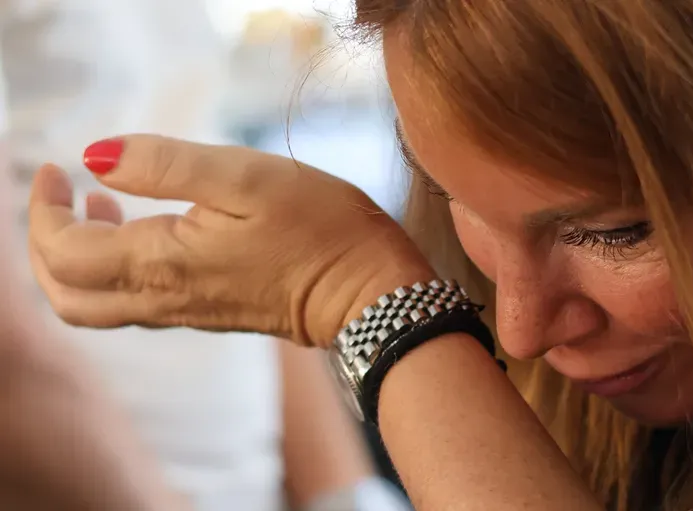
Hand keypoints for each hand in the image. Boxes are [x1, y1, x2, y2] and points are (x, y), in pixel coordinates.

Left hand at [28, 135, 434, 346]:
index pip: (63, 251)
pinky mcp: (207, 314)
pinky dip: (113, 271)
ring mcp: (186, 314)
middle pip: (66, 296)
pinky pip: (134, 305)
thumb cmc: (318, 229)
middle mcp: (163, 299)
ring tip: (100, 205)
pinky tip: (146, 228)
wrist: (369, 293)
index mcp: (161, 264)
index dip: (42, 209)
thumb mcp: (243, 176)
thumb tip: (94, 158)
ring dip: (77, 260)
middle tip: (59, 195)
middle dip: (43, 246)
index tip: (54, 168)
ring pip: (96, 307)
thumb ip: (163, 164)